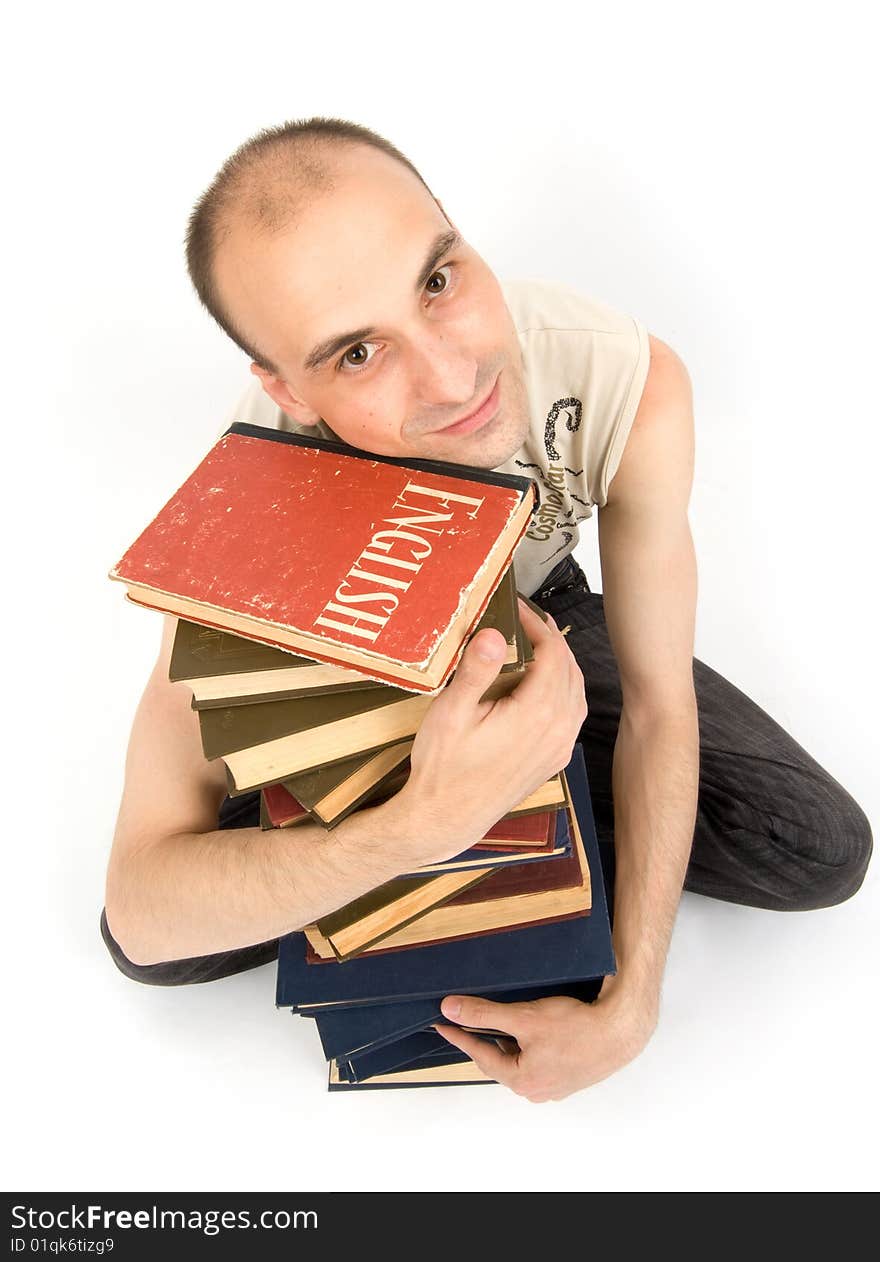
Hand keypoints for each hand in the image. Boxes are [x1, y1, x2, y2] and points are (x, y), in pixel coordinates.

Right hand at [392, 598, 587, 864]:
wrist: (448, 818)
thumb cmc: (444, 768)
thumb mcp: (451, 713)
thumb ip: (476, 671)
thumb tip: (494, 634)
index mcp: (536, 713)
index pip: (553, 652)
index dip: (537, 624)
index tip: (516, 609)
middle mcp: (557, 729)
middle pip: (569, 668)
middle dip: (551, 638)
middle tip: (527, 619)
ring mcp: (559, 747)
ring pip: (576, 691)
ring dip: (561, 663)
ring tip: (537, 644)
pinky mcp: (554, 760)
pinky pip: (573, 714)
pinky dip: (565, 690)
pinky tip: (546, 685)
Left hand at [432, 986, 656, 1101]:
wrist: (621, 1031)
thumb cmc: (576, 1027)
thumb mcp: (523, 1018)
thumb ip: (484, 1014)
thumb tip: (451, 1010)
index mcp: (522, 1080)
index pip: (480, 1055)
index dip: (460, 1036)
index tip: (443, 1024)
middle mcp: (537, 1090)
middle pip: (501, 1062)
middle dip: (486, 1041)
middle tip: (471, 1021)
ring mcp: (556, 1085)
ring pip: (522, 1063)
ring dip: (510, 1044)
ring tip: (503, 1022)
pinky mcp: (571, 1075)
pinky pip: (540, 1062)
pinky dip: (530, 1047)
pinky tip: (535, 1031)